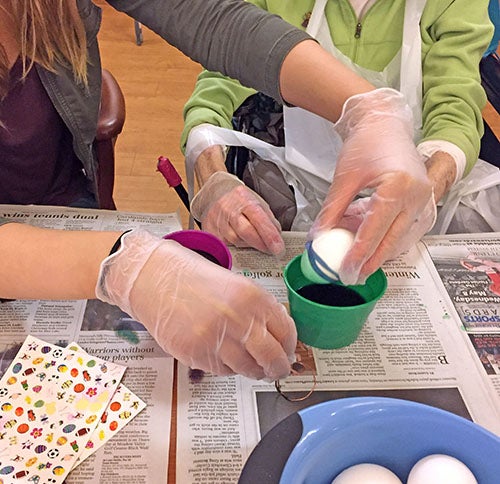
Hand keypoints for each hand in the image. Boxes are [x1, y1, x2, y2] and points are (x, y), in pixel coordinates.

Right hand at [95, 229, 295, 379]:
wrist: (157, 279)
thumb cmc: (196, 281)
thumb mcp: (238, 285)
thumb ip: (261, 310)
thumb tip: (282, 338)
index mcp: (253, 297)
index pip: (287, 333)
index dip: (290, 346)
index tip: (288, 351)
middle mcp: (238, 319)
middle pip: (273, 358)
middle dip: (278, 368)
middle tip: (277, 370)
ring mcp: (217, 339)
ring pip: (249, 369)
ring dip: (254, 370)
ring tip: (250, 364)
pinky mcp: (197, 355)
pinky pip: (224, 371)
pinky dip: (229, 367)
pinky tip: (222, 353)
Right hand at [191, 165, 284, 254]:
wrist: (217, 195)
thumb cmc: (241, 201)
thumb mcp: (258, 203)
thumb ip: (268, 220)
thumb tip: (276, 237)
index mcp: (244, 199)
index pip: (258, 218)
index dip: (269, 235)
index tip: (278, 248)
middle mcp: (228, 208)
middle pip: (245, 231)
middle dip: (261, 244)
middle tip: (271, 250)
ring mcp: (217, 220)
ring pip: (236, 240)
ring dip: (249, 245)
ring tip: (256, 242)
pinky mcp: (210, 231)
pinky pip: (226, 244)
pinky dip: (237, 246)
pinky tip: (242, 241)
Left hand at [309, 88, 433, 284]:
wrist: (384, 124)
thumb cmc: (366, 143)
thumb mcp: (345, 178)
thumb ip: (332, 209)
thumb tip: (318, 235)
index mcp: (399, 186)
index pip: (376, 229)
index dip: (359, 254)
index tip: (346, 270)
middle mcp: (416, 195)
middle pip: (392, 240)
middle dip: (371, 262)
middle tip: (352, 277)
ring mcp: (421, 200)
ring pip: (398, 238)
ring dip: (376, 251)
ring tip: (355, 262)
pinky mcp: (417, 202)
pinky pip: (400, 228)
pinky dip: (381, 237)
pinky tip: (363, 241)